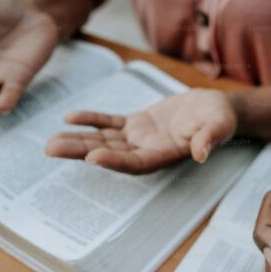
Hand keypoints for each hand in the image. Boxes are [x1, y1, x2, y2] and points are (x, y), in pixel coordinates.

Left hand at [44, 89, 237, 173]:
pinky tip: (70, 118)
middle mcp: (147, 151)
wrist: (217, 108)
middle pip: (110, 154)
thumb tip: (202, 153)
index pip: (136, 163)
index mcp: (165, 155)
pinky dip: (91, 120)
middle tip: (51, 149)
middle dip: (80, 152)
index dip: (114, 161)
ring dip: (77, 140)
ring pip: (103, 140)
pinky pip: (110, 123)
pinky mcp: (137, 124)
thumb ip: (210, 139)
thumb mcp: (219, 125)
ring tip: (50, 142)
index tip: (92, 157)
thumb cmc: (220, 118)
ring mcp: (139, 139)